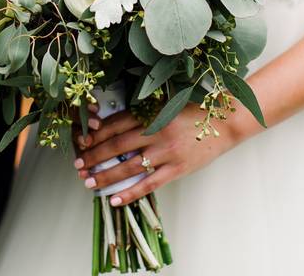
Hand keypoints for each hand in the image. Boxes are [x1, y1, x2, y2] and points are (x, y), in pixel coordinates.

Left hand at [73, 104, 249, 206]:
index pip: (114, 124)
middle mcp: (156, 132)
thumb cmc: (193, 110)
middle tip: (77, 165)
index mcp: (150, 113)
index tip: (81, 142)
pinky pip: (149, 184)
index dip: (94, 135)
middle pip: (116, 146)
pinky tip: (114, 200)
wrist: (225, 121)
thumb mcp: (165, 104)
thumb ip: (142, 113)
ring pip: (128, 167)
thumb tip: (113, 125)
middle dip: (93, 156)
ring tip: (89, 182)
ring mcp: (166, 152)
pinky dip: (129, 193)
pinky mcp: (177, 169)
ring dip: (105, 176)